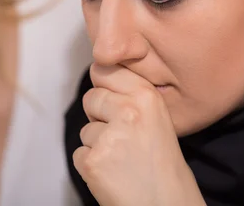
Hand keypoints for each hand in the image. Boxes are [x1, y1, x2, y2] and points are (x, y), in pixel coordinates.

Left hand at [73, 63, 205, 205]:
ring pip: (85, 129)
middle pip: (91, 97)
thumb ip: (132, 97)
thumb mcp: (158, 119)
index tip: (109, 93)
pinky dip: (91, 165)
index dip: (104, 84)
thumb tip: (100, 74)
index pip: (105, 69)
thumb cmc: (164, 167)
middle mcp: (128, 112)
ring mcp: (109, 137)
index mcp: (147, 97)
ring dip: (97, 144)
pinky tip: (113, 173)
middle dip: (99, 115)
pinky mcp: (93, 161)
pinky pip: (79, 154)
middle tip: (122, 137)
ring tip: (122, 160)